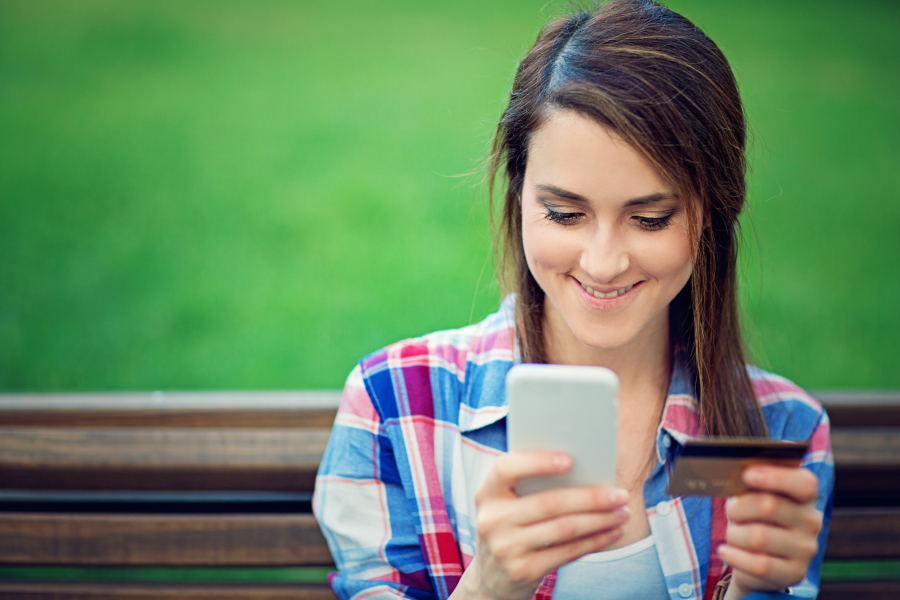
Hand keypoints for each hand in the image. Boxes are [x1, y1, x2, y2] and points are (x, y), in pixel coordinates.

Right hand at [457, 450, 628, 599]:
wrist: (491, 577)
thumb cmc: (510, 525)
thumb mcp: (508, 502)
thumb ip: (531, 483)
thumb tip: (584, 466)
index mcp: (486, 492)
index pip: (506, 469)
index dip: (537, 462)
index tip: (571, 459)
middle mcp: (492, 519)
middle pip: (549, 502)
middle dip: (591, 497)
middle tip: (620, 493)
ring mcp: (506, 547)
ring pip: (564, 528)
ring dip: (600, 519)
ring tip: (622, 512)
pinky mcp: (522, 570)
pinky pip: (567, 552)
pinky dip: (595, 541)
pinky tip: (611, 532)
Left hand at [719, 465, 821, 599]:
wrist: (760, 560)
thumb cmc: (755, 518)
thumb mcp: (754, 498)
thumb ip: (752, 486)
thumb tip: (735, 475)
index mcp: (805, 496)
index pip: (804, 483)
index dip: (776, 477)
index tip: (747, 474)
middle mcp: (811, 521)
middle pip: (769, 506)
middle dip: (739, 507)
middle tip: (731, 511)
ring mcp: (805, 549)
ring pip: (758, 537)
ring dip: (734, 534)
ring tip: (732, 534)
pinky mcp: (794, 572)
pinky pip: (759, 565)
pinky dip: (734, 556)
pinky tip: (725, 552)